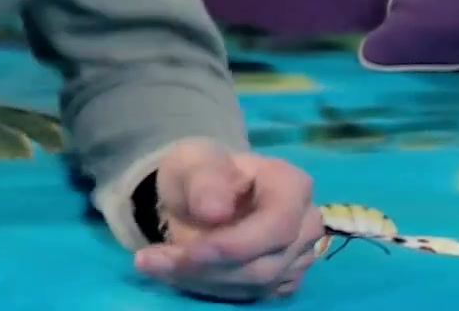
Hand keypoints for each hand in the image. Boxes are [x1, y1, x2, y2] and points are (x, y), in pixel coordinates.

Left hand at [134, 139, 325, 301]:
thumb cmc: (200, 171)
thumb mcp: (193, 162)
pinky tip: (177, 272)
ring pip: (256, 284)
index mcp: (291, 185)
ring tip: (155, 263)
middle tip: (153, 260)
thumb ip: (205, 181)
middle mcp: (305, 223)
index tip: (191, 251)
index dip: (236, 244)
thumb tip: (216, 211)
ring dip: (201, 279)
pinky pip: (251, 295)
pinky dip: (209, 288)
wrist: (199, 192)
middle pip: (266, 263)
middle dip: (208, 267)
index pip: (278, 225)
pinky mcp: (283, 280)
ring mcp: (298, 255)